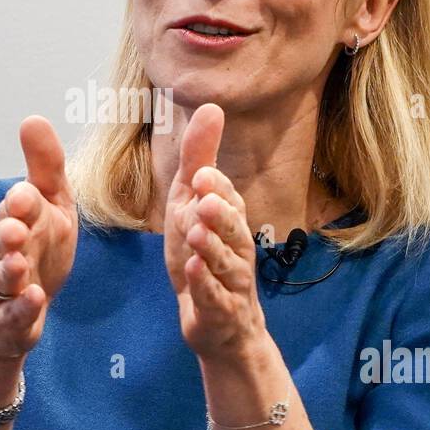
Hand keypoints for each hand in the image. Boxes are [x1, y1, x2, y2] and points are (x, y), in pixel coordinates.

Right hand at [0, 115, 78, 367]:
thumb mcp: (48, 208)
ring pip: (1, 279)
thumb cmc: (34, 253)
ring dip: (9, 271)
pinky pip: (12, 317)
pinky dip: (22, 309)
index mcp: (16, 223)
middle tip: (15, 225)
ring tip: (19, 265)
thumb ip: (44, 167)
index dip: (22, 203)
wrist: (7, 319)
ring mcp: (2, 290)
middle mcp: (3, 254)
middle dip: (8, 233)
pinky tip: (34, 299)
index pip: (17, 210)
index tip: (25, 195)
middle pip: (2, 242)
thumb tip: (33, 119)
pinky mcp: (8, 323)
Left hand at [162, 103, 267, 361]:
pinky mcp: (220, 312)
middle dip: (221, 215)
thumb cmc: (203, 254)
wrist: (218, 323)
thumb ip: (199, 159)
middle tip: (204, 201)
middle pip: (234, 230)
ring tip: (196, 235)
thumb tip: (212, 106)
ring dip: (213, 249)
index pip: (228, 200)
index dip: (216, 188)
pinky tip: (193, 273)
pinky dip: (206, 287)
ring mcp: (232, 283)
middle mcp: (238, 249)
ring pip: (227, 264)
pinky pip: (216, 299)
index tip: (201, 173)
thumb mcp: (190, 203)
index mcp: (231, 221)